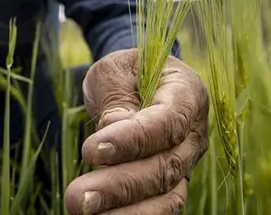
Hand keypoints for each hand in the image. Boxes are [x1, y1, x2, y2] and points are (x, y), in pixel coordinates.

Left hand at [64, 49, 208, 213]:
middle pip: (164, 167)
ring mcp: (185, 163)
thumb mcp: (115, 70)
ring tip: (83, 211)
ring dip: (124, 211)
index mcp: (187, 93)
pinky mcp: (170, 185)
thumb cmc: (126, 73)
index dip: (133, 140)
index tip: (91, 150)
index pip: (167, 122)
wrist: (136, 84)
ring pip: (164, 196)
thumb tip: (113, 127)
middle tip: (77, 197)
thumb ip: (117, 96)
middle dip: (119, 185)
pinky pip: (157, 209)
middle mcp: (193, 134)